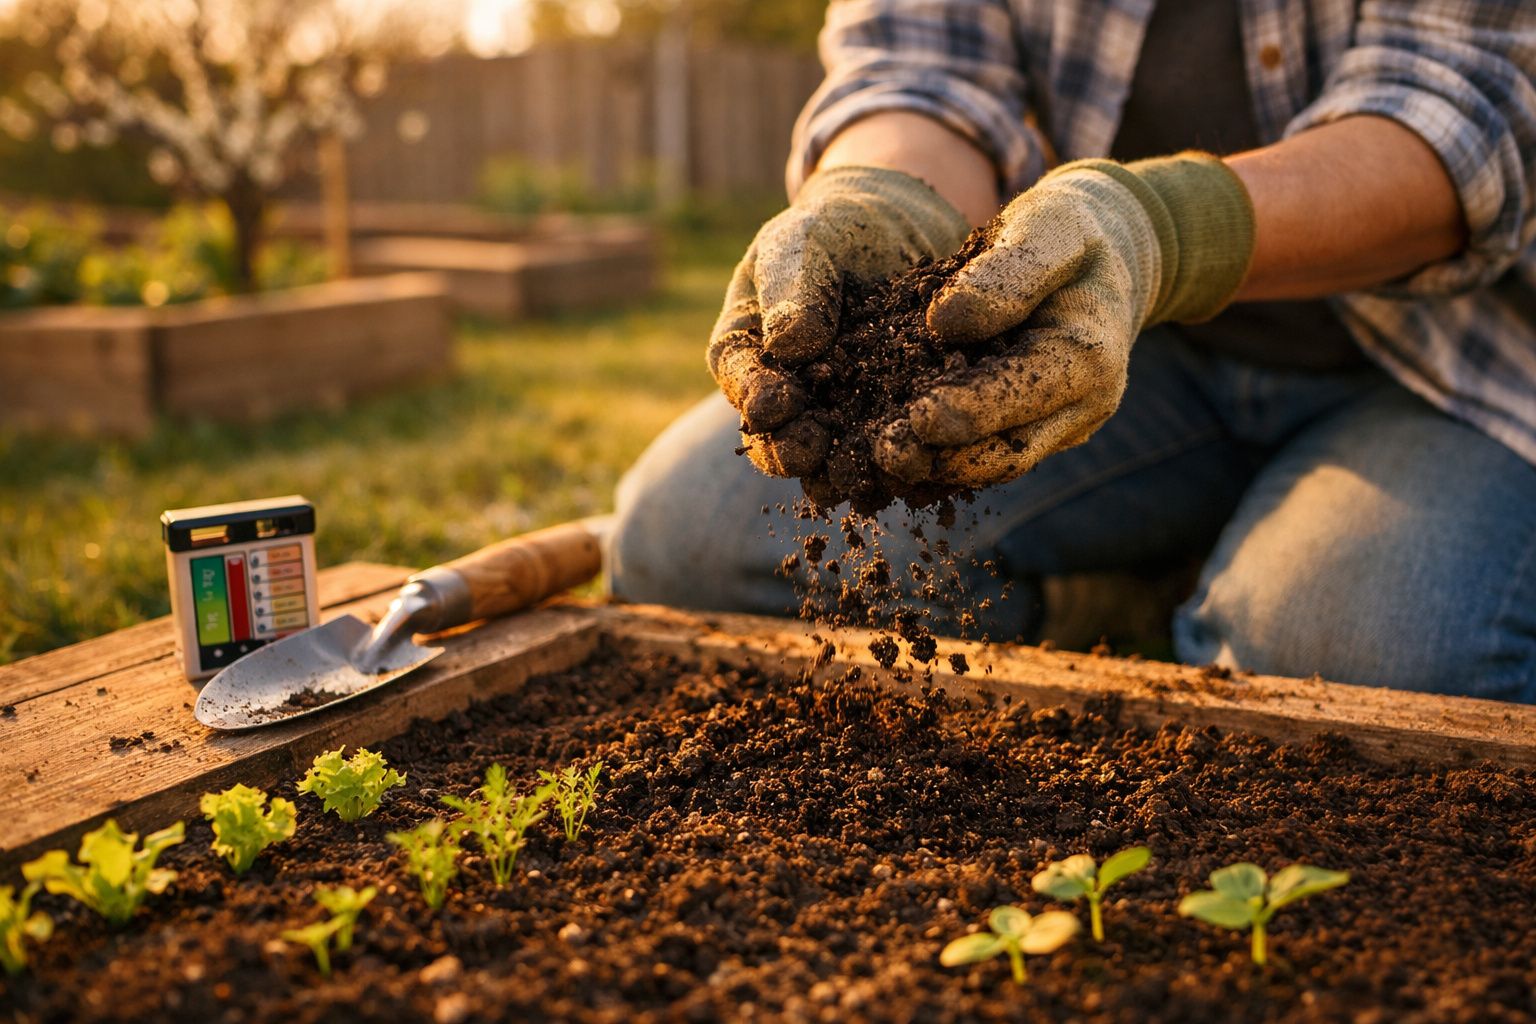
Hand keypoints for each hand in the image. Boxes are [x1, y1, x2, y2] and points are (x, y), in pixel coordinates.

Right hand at [708, 165, 967, 476]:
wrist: (898, 232)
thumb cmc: (833, 229)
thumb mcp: (805, 241)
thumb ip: (792, 286)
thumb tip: (789, 346)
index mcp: (747, 355)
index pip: (744, 384)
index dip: (757, 399)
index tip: (779, 405)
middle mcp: (786, 399)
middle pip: (781, 438)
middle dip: (794, 450)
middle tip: (816, 453)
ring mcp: (837, 419)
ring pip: (835, 457)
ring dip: (847, 471)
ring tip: (866, 478)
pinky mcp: (887, 426)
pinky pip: (891, 451)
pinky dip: (903, 461)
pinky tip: (920, 467)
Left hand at [877, 153, 1255, 489]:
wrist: (1104, 253)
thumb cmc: (1070, 230)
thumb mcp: (1046, 226)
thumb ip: (1008, 272)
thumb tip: (944, 323)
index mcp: (1088, 354)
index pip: (1024, 393)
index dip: (970, 412)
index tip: (915, 418)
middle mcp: (1081, 404)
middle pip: (1009, 451)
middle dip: (944, 459)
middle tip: (880, 454)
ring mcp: (1060, 425)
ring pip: (994, 464)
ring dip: (935, 471)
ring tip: (875, 462)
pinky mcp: (1034, 429)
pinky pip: (986, 454)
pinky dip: (940, 460)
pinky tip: (888, 456)